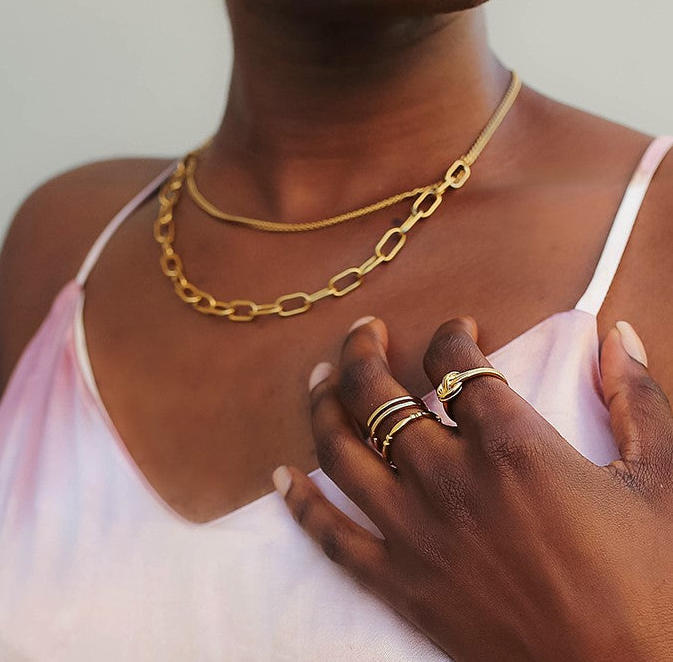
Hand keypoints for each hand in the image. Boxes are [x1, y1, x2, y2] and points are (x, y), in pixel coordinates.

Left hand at [273, 316, 672, 659]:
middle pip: (378, 394)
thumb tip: (617, 333)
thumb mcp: (658, 479)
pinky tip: (279, 477)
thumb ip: (637, 399)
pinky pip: (331, 537)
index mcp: (512, 444)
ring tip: (318, 378)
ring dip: (322, 405)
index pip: (455, 360)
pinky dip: (300, 503)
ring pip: (341, 451)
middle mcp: (449, 480)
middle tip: (363, 331)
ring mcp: (416, 534)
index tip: (460, 329)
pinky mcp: (400, 585)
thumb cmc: (651, 582)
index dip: (452, 333)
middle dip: (362, 351)